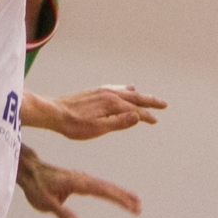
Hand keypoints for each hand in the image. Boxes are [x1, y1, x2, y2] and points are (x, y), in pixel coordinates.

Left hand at [16, 145, 140, 217]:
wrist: (30, 170)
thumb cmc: (36, 186)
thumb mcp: (44, 202)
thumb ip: (61, 212)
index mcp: (76, 182)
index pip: (101, 191)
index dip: (117, 198)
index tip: (131, 205)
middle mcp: (82, 178)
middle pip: (107, 187)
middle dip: (124, 197)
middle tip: (139, 207)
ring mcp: (82, 179)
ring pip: (105, 186)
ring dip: (120, 194)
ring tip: (135, 203)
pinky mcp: (80, 181)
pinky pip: (99, 187)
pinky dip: (111, 192)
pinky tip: (118, 197)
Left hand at [22, 85, 166, 139]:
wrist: (53, 113)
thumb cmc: (74, 125)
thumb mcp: (97, 129)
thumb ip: (118, 123)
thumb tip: (138, 116)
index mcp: (112, 104)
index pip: (135, 111)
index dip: (147, 116)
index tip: (156, 120)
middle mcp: (109, 94)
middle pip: (134, 98)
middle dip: (149, 101)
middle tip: (163, 104)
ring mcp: (102, 92)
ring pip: (125, 92)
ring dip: (138, 96)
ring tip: (147, 97)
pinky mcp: (94, 92)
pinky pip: (115, 89)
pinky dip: (125, 89)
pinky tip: (125, 89)